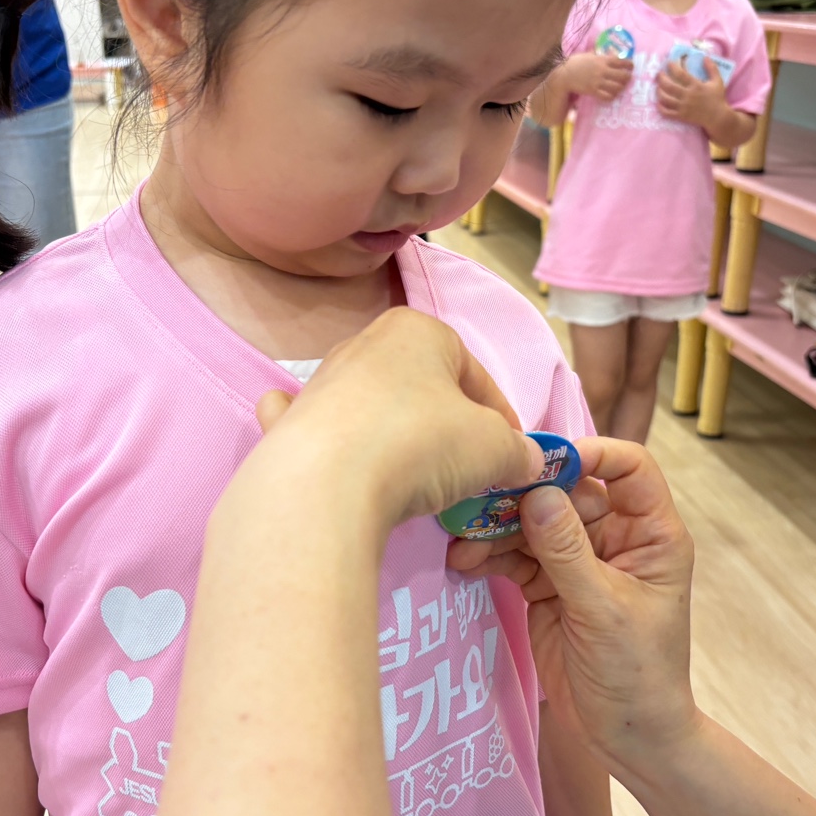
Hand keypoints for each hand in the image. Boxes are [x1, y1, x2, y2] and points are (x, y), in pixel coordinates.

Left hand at [253, 307, 544, 529]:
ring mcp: (321, 384)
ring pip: (375, 408)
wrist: (326, 485)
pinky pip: (317, 427)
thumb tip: (527, 462)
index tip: (513, 456)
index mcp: (418, 330)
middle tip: (468, 473)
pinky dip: (330, 439)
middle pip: (423, 389)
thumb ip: (518, 451)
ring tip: (417, 484)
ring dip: (398, 437)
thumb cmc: (422, 445)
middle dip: (449, 427)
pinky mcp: (288, 424)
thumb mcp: (495, 449)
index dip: (502, 418)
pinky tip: (337, 459)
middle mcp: (364, 345)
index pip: (475, 374)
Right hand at [451, 438, 696, 773]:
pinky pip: (515, 557)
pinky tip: (462, 561)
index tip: (545, 461)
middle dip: (525, 494)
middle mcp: (615, 538)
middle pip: (568, 492)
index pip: (629, 468)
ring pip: (534, 524)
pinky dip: (489, 557)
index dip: (591, 454)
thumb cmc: (637, 674)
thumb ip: (568, 552)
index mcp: (651, 534)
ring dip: (498, 528)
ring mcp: (578, 562)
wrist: (626, 738)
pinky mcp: (547, 587)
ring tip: (461, 537)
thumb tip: (538, 494)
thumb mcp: (604, 610)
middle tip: (481, 496)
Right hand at [563, 52, 633, 102]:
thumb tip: (608, 53)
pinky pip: (608, 96)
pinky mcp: (593, 91)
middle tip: (628, 78)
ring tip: (621, 87)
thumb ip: (599, 55)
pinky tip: (612, 94)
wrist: (565, 75)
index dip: (629, 65)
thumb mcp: (589, 55)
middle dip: (628, 77)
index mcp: (602, 60)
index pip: (621, 61)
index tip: (631, 67)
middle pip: (622, 75)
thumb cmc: (575, 63)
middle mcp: (602, 71)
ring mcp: (598, 82)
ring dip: (621, 87)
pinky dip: (612, 96)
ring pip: (617, 87)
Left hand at [656, 56, 728, 132]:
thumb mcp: (717, 81)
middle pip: (669, 86)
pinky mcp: (681, 116)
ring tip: (658, 86)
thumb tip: (705, 57)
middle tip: (659, 74)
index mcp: (696, 86)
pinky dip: (660, 108)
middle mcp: (688, 96)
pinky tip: (659, 102)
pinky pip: (667, 113)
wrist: (717, 117)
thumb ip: (712, 68)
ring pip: (666, 99)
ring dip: (659, 92)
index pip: (681, 74)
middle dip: (662, 78)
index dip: (673, 67)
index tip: (669, 63)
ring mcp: (683, 107)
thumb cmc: (717, 98)